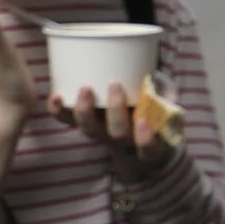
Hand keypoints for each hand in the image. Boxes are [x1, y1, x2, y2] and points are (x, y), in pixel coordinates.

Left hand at [52, 83, 179, 181]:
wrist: (136, 147)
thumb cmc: (156, 121)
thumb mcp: (168, 111)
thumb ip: (165, 95)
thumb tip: (155, 75)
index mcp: (149, 143)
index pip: (149, 148)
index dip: (145, 138)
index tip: (143, 121)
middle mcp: (123, 142)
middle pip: (116, 134)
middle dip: (115, 110)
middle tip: (116, 84)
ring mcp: (101, 134)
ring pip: (89, 129)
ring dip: (85, 110)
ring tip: (86, 88)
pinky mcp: (85, 124)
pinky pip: (68, 122)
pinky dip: (58, 109)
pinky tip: (56, 95)